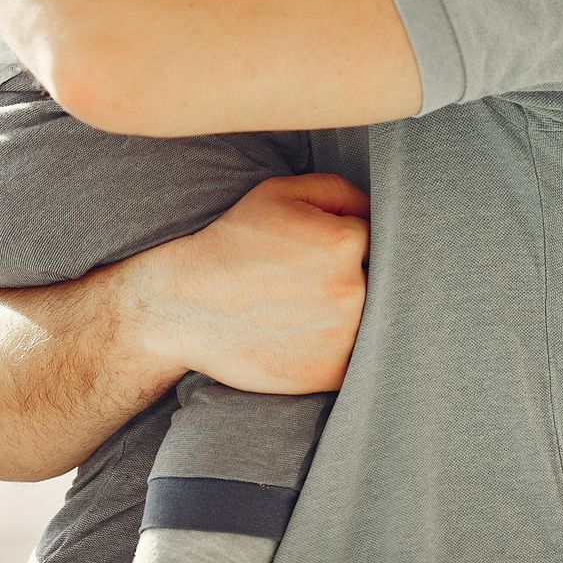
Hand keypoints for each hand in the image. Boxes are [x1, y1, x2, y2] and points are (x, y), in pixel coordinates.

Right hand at [127, 173, 371, 393]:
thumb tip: (376, 210)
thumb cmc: (232, 243)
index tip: (320, 252)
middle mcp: (351, 290)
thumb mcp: (280, 192)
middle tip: (315, 282)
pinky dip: (342, 347)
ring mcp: (343, 335)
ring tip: (310, 307)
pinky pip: (358, 356)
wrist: (184, 307)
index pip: (372, 236)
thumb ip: (339, 190)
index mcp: (344, 242)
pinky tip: (310, 335)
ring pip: (372, 317)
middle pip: (379, 278)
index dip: (348, 241)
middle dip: (357, 275)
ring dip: (353, 313)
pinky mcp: (331, 372)